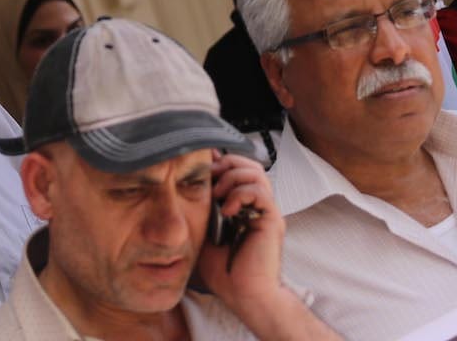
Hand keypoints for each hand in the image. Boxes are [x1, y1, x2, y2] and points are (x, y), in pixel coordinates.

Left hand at [196, 153, 284, 308]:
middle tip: (209, 181)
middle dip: (225, 165)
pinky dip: (240, 195)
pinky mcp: (272, 221)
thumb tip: (185, 184)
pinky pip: (260, 193)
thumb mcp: (203, 230)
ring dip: (232, 178)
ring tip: (218, 196)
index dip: (219, 162)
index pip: (236, 168)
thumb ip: (199, 207)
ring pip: (256, 173)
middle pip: (248, 164)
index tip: (201, 167)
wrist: (242, 294)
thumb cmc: (222, 269)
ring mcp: (265, 212)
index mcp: (242, 205)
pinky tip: (228, 211)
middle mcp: (256, 205)